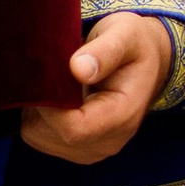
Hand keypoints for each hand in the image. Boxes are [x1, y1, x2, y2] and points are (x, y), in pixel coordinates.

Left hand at [21, 14, 173, 167]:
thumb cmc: (134, 46)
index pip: (73, 128)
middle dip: (40, 103)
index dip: (49, 105)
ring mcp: (92, 150)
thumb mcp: (125, 36)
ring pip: (38, 137)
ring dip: (37, 109)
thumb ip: (105, 51)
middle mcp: (109, 142)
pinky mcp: (77, 149)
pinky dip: (38, 116)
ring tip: (57, 84)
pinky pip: (38, 138)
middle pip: (50, 134)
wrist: (147, 63)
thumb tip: (79, 69)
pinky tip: (56, 96)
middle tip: (51, 73)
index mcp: (123, 116)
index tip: (45, 75)